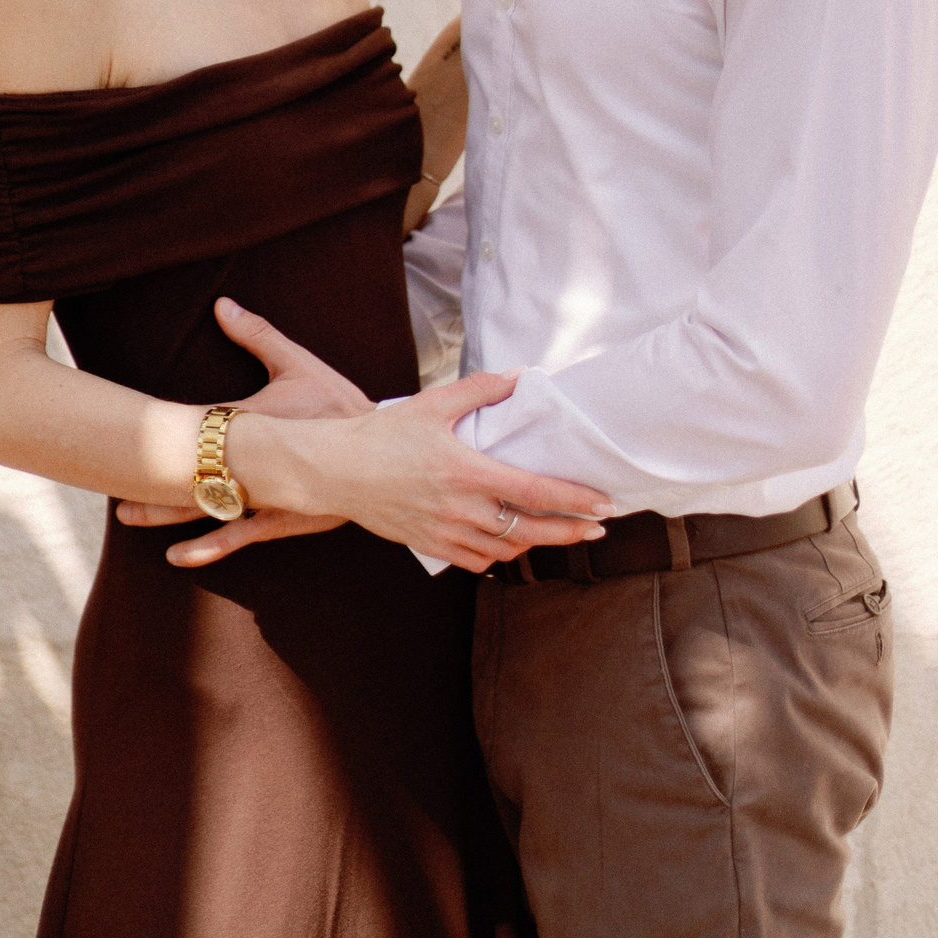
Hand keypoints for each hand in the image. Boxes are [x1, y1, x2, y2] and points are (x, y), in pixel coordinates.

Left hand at [114, 296, 366, 549]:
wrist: (382, 453)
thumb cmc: (338, 405)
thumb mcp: (298, 364)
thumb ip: (258, 335)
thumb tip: (221, 304)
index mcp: (253, 422)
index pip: (198, 424)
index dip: (163, 429)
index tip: (126, 429)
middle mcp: (255, 462)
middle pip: (191, 470)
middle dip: (150, 477)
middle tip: (108, 483)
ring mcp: (265, 495)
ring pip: (206, 506)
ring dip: (165, 512)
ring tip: (128, 515)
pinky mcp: (281, 519)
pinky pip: (238, 537)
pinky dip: (208, 547)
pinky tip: (178, 557)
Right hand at [197, 349, 614, 573]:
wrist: (335, 470)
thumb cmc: (382, 435)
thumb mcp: (432, 404)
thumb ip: (480, 390)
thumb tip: (520, 377)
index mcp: (467, 473)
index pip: (534, 492)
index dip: (574, 501)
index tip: (603, 504)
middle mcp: (462, 510)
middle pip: (530, 530)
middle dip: (570, 532)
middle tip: (598, 529)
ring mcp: (446, 533)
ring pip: (506, 549)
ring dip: (537, 542)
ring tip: (559, 531)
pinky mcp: (431, 545)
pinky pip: (478, 560)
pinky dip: (500, 554)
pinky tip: (509, 542)